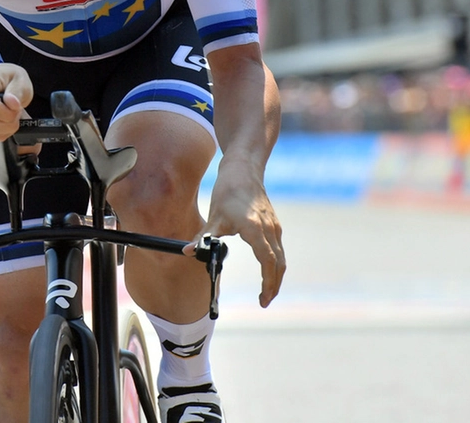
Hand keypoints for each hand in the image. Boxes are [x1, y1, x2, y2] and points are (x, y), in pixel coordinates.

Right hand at [0, 63, 32, 148]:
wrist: (5, 81)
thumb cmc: (13, 79)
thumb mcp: (22, 81)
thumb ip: (17, 92)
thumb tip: (11, 103)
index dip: (7, 113)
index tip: (17, 107)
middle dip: (8, 123)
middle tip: (17, 112)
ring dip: (7, 128)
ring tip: (12, 114)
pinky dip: (3, 132)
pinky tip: (7, 121)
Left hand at [192, 162, 285, 307]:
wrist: (244, 168)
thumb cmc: (228, 190)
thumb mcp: (214, 215)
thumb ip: (204, 236)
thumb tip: (188, 252)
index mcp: (255, 229)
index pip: (267, 261)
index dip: (267, 282)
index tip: (262, 298)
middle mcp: (269, 229)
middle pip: (278, 264)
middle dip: (273, 285)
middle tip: (263, 301)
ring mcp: (274, 226)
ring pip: (281, 258)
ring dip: (275, 276)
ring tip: (266, 291)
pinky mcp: (274, 224)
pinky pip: (278, 249)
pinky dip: (275, 264)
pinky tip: (267, 271)